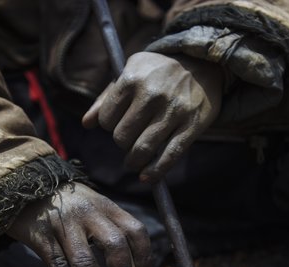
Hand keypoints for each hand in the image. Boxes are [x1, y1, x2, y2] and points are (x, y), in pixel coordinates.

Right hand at [6, 182, 151, 266]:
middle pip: (115, 246)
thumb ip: (105, 228)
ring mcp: (64, 224)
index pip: (135, 230)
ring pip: (84, 263)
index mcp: (105, 206)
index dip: (144, 257)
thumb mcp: (89, 206)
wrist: (22, 184)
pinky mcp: (42, 235)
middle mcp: (88, 213)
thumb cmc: (63, 203)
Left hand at [82, 51, 222, 182]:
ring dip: (134, 161)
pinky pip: (169, 155)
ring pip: (142, 149)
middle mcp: (151, 94)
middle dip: (122, 142)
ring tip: (133, 161)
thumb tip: (86, 124)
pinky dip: (156, 171)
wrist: (202, 66)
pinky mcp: (191, 125)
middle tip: (129, 139)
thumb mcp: (130, 74)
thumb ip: (106, 98)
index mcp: (131, 78)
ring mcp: (173, 110)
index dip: (109, 126)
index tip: (118, 124)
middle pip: (122, 137)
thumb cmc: (157, 73)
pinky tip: (147, 177)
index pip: (107, 119)